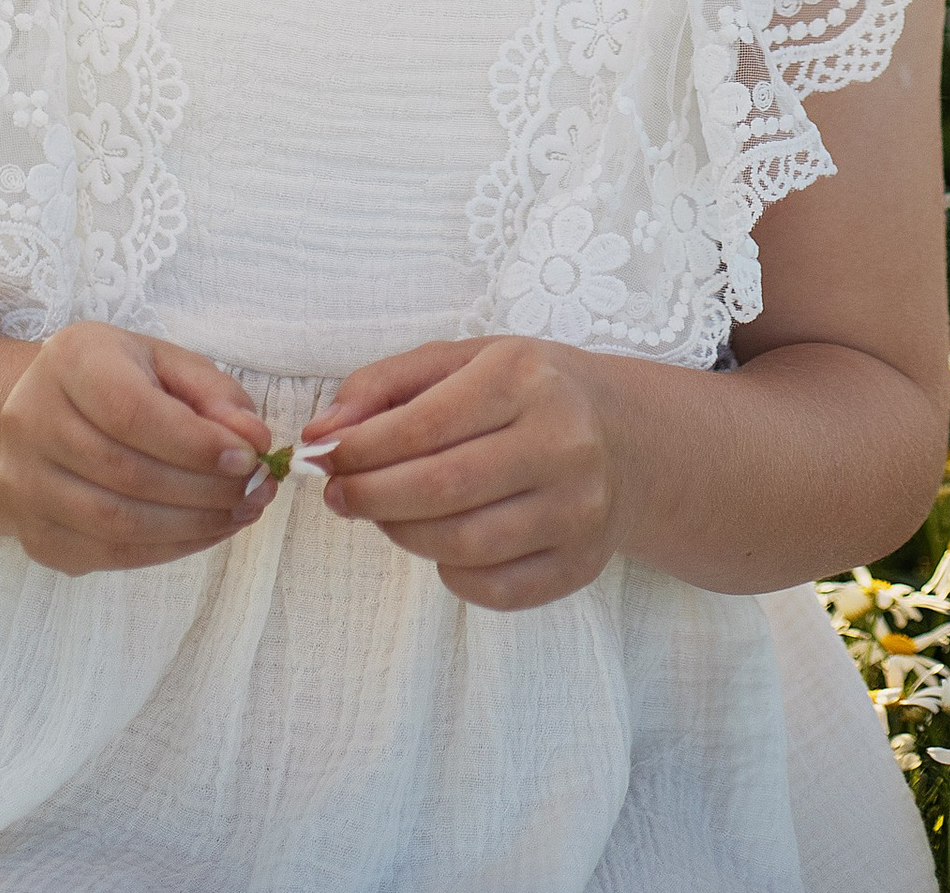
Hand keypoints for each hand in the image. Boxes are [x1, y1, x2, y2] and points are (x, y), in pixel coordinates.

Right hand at [0, 322, 271, 575]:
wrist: (49, 413)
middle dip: (203, 490)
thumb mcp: (167, 364)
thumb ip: (215, 395)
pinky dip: (167, 550)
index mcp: (69, 361)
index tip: (249, 457)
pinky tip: (203, 532)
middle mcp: (30, 421)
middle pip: (125, 473)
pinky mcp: (35, 535)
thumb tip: (254, 439)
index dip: (194, 443)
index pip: (130, 411)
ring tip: (238, 514)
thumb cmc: (120, 380)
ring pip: (116, 524)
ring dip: (192, 526)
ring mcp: (24, 485)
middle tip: (255, 492)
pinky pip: (108, 556)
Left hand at [313, 335, 624, 610]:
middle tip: (338, 494)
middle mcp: (561, 443)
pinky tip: (441, 542)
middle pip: (439, 490)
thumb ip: (385, 385)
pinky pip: (490, 589)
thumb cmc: (526, 392)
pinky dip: (448, 573)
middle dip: (370, 496)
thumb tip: (323, 430)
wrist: (625, 437)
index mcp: (526, 378)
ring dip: (402, 534)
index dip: (361, 449)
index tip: (324, 457)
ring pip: (461, 545)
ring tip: (384, 514)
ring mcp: (577, 510)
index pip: (424, 425)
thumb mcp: (463, 361)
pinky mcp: (579, 565)